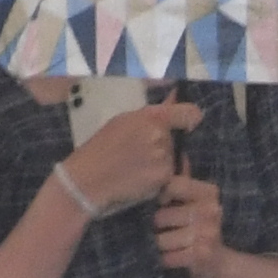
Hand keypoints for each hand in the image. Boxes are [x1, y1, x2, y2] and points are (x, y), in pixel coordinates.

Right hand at [56, 95, 192, 221]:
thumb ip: (151, 114)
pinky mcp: (163, 179)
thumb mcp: (123, 121)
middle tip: (139, 153)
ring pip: (172, 159)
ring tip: (135, 167)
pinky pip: (167, 176)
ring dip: (159, 163)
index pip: (190, 113)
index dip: (190, 119)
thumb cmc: (101, 148)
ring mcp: (163, 158)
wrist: (87, 179)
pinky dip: (157, 179)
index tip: (186, 124)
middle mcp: (161, 135)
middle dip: (163, 145)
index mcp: (151, 116)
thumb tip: (175, 98)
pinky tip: (138, 179)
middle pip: (175, 140)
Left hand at [149, 170, 230, 277]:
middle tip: (162, 231)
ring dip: (158, 245)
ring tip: (166, 245)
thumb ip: (182, 180)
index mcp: (209, 193)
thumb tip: (175, 151)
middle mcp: (211, 210)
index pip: (172, 184)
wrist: (218, 265)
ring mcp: (208, 233)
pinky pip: (168, 257)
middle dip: (155, 226)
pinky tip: (172, 258)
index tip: (160, 204)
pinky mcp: (202, 255)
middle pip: (160, 216)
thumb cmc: (199, 228)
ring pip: (161, 239)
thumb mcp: (193, 202)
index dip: (159, 196)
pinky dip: (165, 260)